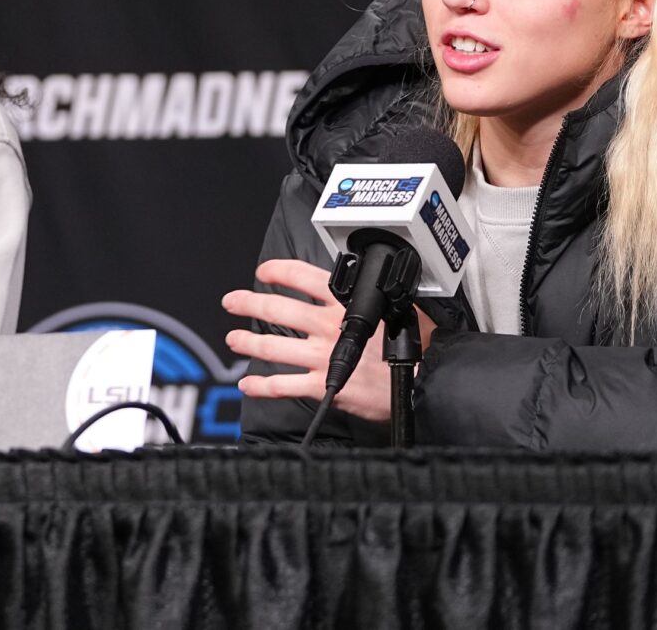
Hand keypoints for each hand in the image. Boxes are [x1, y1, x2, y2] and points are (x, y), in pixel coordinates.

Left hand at [221, 259, 432, 425]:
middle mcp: (328, 326)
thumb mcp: (395, 310)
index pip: (303, 276)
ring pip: (272, 346)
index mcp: (344, 303)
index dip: (279, 270)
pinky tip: (248, 385)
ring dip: (248, 342)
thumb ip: (371, 300)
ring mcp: (322, 356)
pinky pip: (283, 384)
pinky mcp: (323, 385)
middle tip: (232, 301)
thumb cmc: (415, 348)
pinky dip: (261, 385)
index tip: (264, 271)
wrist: (423, 383)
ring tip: (234, 339)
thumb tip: (363, 288)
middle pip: (278, 309)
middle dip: (249, 303)